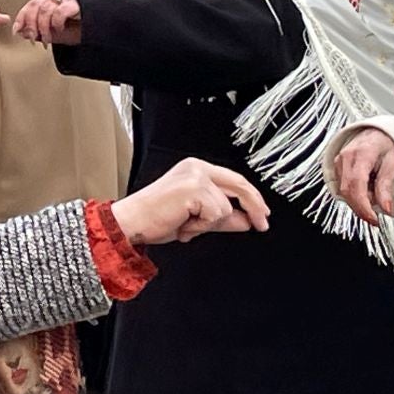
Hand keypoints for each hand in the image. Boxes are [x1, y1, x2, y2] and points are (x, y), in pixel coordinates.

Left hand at [14, 0, 81, 45]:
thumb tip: (22, 32)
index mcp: (51, 0)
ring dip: (43, 27)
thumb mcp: (57, 32)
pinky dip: (56, 22)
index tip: (16, 30)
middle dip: (30, 23)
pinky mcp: (78, 4)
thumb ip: (40, 31)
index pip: (30, 5)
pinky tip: (60, 29)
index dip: (22, 17)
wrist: (103, 27)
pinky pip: (60, 11)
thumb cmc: (82, 28)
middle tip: (32, 37)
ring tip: (47, 39)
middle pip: (35, 5)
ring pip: (45, 9)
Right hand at [111, 158, 270, 245]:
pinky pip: (215, 214)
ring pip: (225, 207)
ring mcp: (195, 176)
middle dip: (254, 207)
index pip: (233, 180)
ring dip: (208, 224)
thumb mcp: (196, 219)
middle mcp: (196, 167)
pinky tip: (183, 224)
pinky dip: (201, 226)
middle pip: (239, 185)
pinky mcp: (193, 188)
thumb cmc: (156, 219)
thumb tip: (246, 221)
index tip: (262, 214)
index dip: (251, 198)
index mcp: (195, 168)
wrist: (131, 223)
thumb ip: (222, 218)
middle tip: (262, 225)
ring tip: (186, 225)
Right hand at [332, 128, 393, 227]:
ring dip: (359, 201)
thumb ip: (386, 186)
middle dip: (361, 209)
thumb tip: (386, 209)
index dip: (363, 206)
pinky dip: (355, 195)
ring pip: (343, 191)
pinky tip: (366, 190)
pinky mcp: (336, 167)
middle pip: (347, 191)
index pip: (357, 185)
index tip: (374, 220)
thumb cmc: (386, 146)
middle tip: (376, 219)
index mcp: (361, 154)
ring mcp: (338, 162)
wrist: (375, 133)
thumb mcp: (392, 164)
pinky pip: (343, 188)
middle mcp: (345, 158)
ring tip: (375, 194)